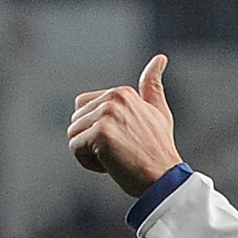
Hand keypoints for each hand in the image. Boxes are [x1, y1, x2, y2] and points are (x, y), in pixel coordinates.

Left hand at [68, 54, 182, 197]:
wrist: (164, 179)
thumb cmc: (160, 149)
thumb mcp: (159, 111)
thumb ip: (153, 85)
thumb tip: (160, 58)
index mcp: (121, 92)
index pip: (83, 107)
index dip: (97, 129)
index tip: (121, 141)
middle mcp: (113, 99)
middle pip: (76, 121)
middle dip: (91, 141)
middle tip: (119, 153)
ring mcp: (106, 115)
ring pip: (74, 134)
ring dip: (89, 153)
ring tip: (115, 159)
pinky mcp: (100, 134)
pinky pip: (75, 149)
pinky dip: (88, 163)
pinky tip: (110, 166)